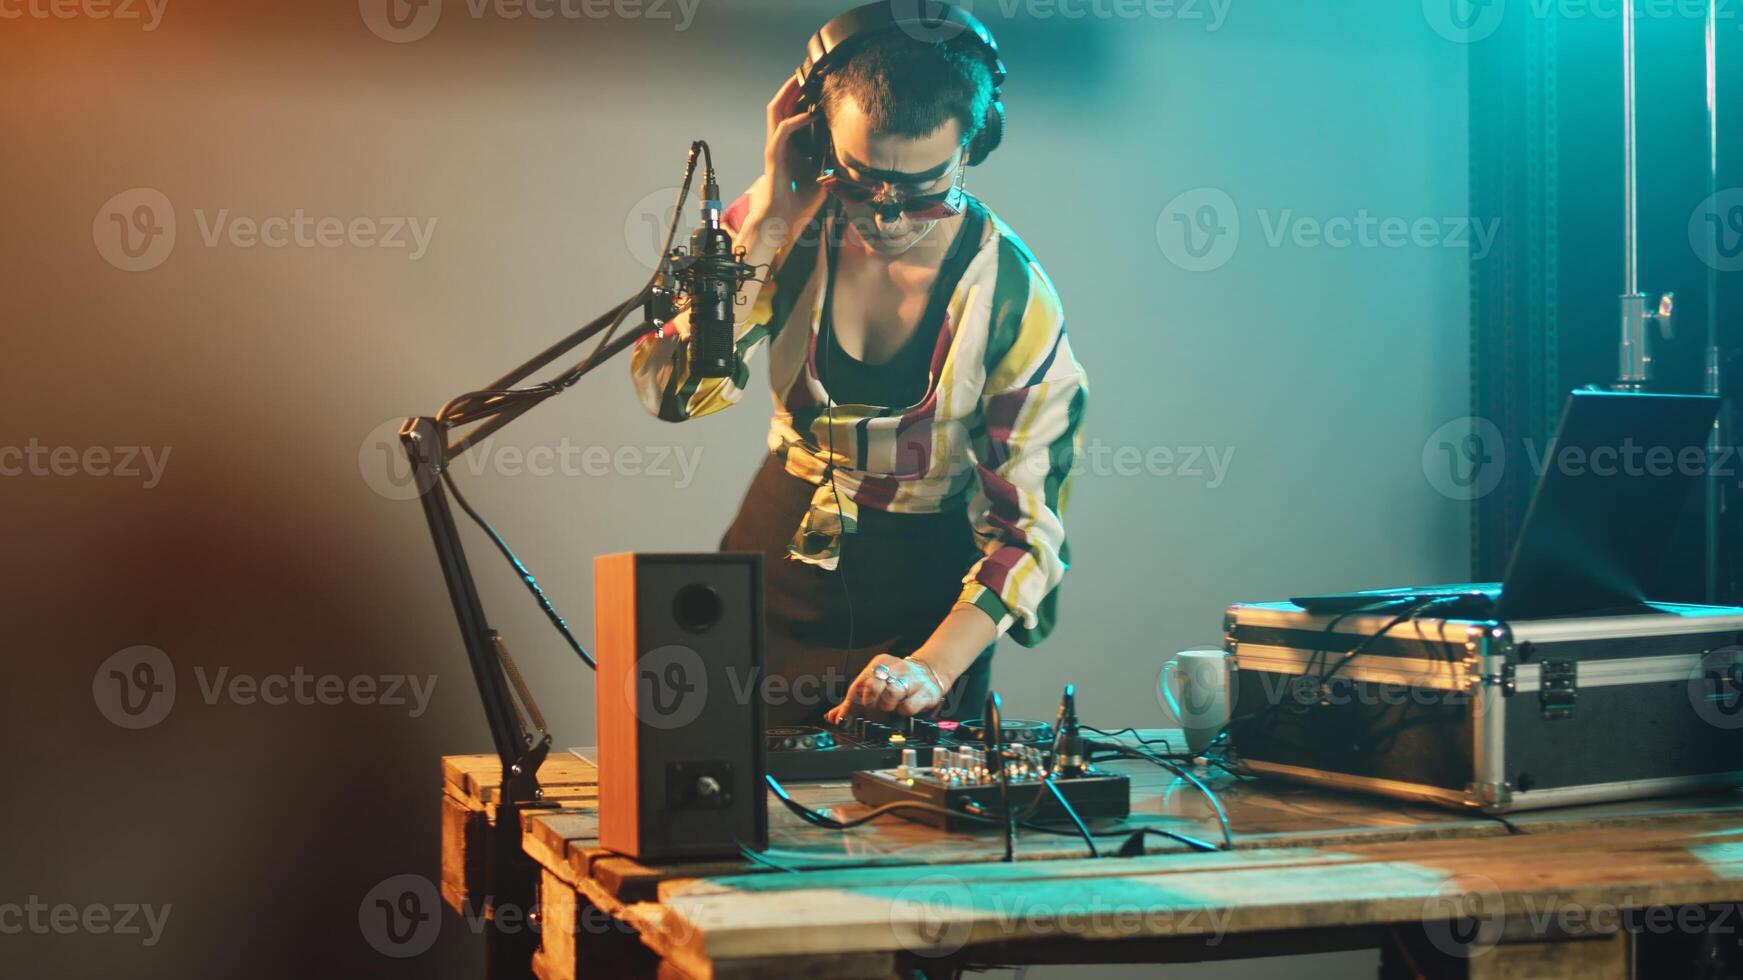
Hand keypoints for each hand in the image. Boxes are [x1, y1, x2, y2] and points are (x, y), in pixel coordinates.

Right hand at [745, 74, 827, 237]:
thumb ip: (832, 157)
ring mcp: (775, 145)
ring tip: (802, 79)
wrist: (783, 217)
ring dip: (789, 93)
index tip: (819, 81)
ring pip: (776, 109)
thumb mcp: (823, 172)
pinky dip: (796, 119)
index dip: (803, 94)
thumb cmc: (801, 199)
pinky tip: (811, 114)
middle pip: (782, 103)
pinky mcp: (773, 154)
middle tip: (808, 71)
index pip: (793, 110)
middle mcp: (780, 140)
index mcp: (790, 143)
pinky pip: (783, 129)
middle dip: (793, 86)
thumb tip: (852, 148)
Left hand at [825, 654, 951, 722]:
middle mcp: (895, 667)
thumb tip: (833, 716)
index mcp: (879, 664)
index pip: (858, 685)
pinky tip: (903, 708)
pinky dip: (902, 712)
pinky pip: (907, 707)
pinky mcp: (925, 692)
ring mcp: (911, 678)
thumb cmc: (898, 680)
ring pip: (891, 694)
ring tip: (890, 708)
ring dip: (887, 707)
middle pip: (872, 686)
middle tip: (873, 710)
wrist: (930, 672)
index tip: (843, 720)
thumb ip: (854, 702)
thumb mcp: (875, 685)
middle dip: (870, 703)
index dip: (849, 705)